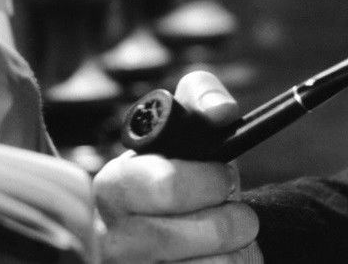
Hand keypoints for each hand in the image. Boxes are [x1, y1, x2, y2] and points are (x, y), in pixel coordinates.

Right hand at [95, 71, 260, 263]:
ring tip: (228, 238)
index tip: (224, 178)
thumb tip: (221, 110)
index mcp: (113, 186)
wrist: (187, 241)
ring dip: (232, 252)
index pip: (163, 185)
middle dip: (224, 221)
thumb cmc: (188, 180)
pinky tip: (214, 260)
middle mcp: (109, 237)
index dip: (205, 181)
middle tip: (239, 213)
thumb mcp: (190, 134)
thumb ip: (202, 100)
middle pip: (174, 237)